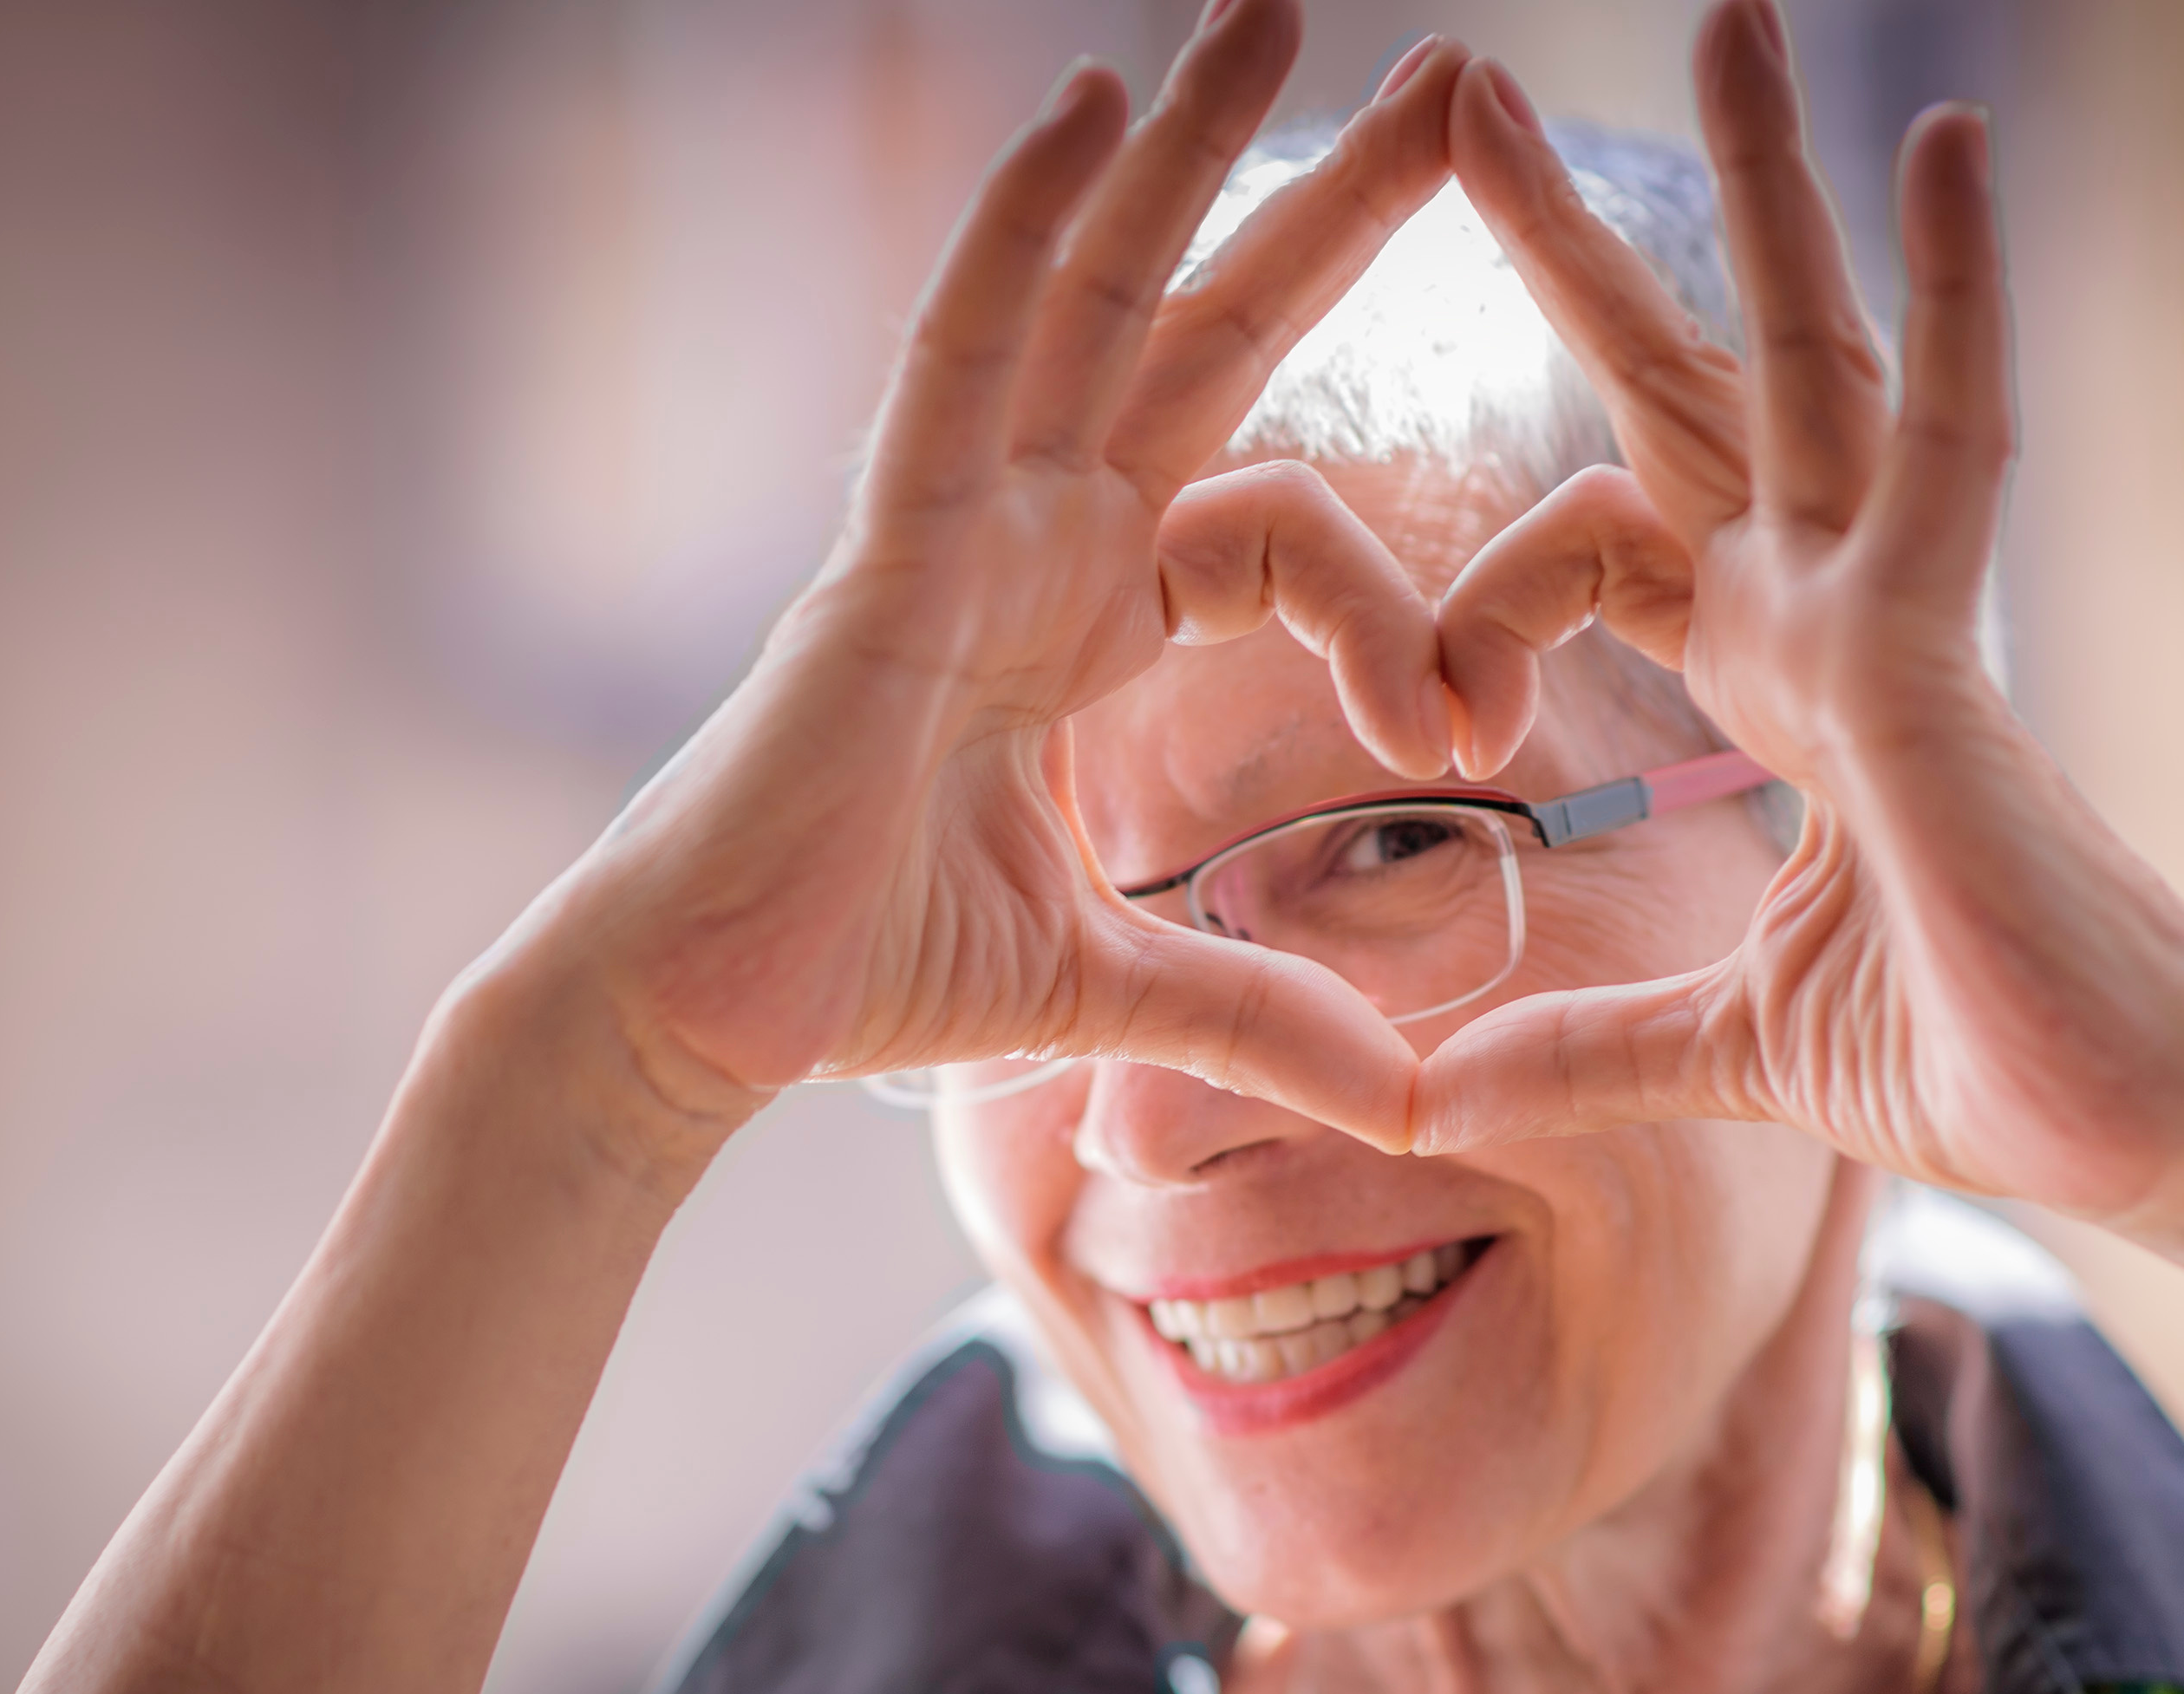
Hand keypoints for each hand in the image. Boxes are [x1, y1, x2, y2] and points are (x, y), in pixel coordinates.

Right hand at [543, 8, 1473, 1158]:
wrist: (707, 1020)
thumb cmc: (864, 973)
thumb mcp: (1113, 985)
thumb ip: (1259, 1013)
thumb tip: (1408, 1095)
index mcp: (1086, 618)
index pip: (1280, 524)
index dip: (1397, 602)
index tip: (1476, 719)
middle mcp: (1030, 537)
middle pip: (1202, 330)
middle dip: (1324, 206)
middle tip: (1455, 79)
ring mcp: (955, 523)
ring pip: (1088, 295)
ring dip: (1181, 148)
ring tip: (1278, 5)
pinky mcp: (884, 548)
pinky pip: (957, 355)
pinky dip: (1017, 230)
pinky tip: (1081, 107)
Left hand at [1412, 3, 2183, 1221]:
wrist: (2134, 1139)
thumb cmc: (1977, 1067)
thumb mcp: (1716, 1048)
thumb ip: (1576, 1047)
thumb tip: (1425, 1099)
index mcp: (1777, 689)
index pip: (1603, 550)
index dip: (1483, 599)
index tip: (1421, 716)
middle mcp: (1830, 620)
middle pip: (1690, 390)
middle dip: (1583, 252)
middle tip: (1479, 100)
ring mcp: (1892, 620)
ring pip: (1814, 359)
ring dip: (1762, 190)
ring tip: (1728, 15)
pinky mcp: (1947, 657)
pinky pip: (1949, 439)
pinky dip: (1951, 292)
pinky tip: (1935, 138)